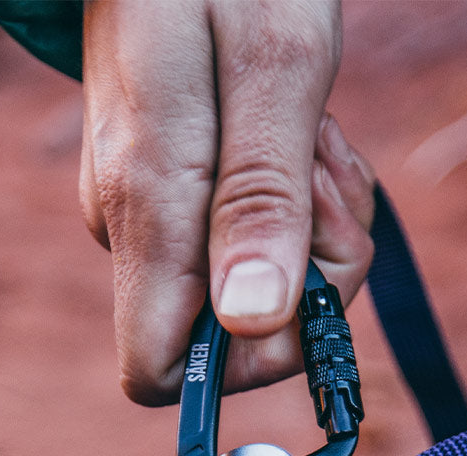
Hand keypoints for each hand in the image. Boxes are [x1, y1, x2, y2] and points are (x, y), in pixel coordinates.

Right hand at [80, 0, 374, 404]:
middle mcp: (141, 225)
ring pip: (265, 286)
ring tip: (317, 141)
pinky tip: (310, 142)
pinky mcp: (185, 195)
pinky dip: (308, 205)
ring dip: (321, 229)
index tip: (306, 289)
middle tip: (325, 180)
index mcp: (150, 207)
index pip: (162, 372)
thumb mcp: (274, 73)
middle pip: (242, 335)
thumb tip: (250, 322)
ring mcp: (160, 211)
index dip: (246, 360)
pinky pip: (262, 241)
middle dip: (316, 277)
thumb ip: (261, 201)